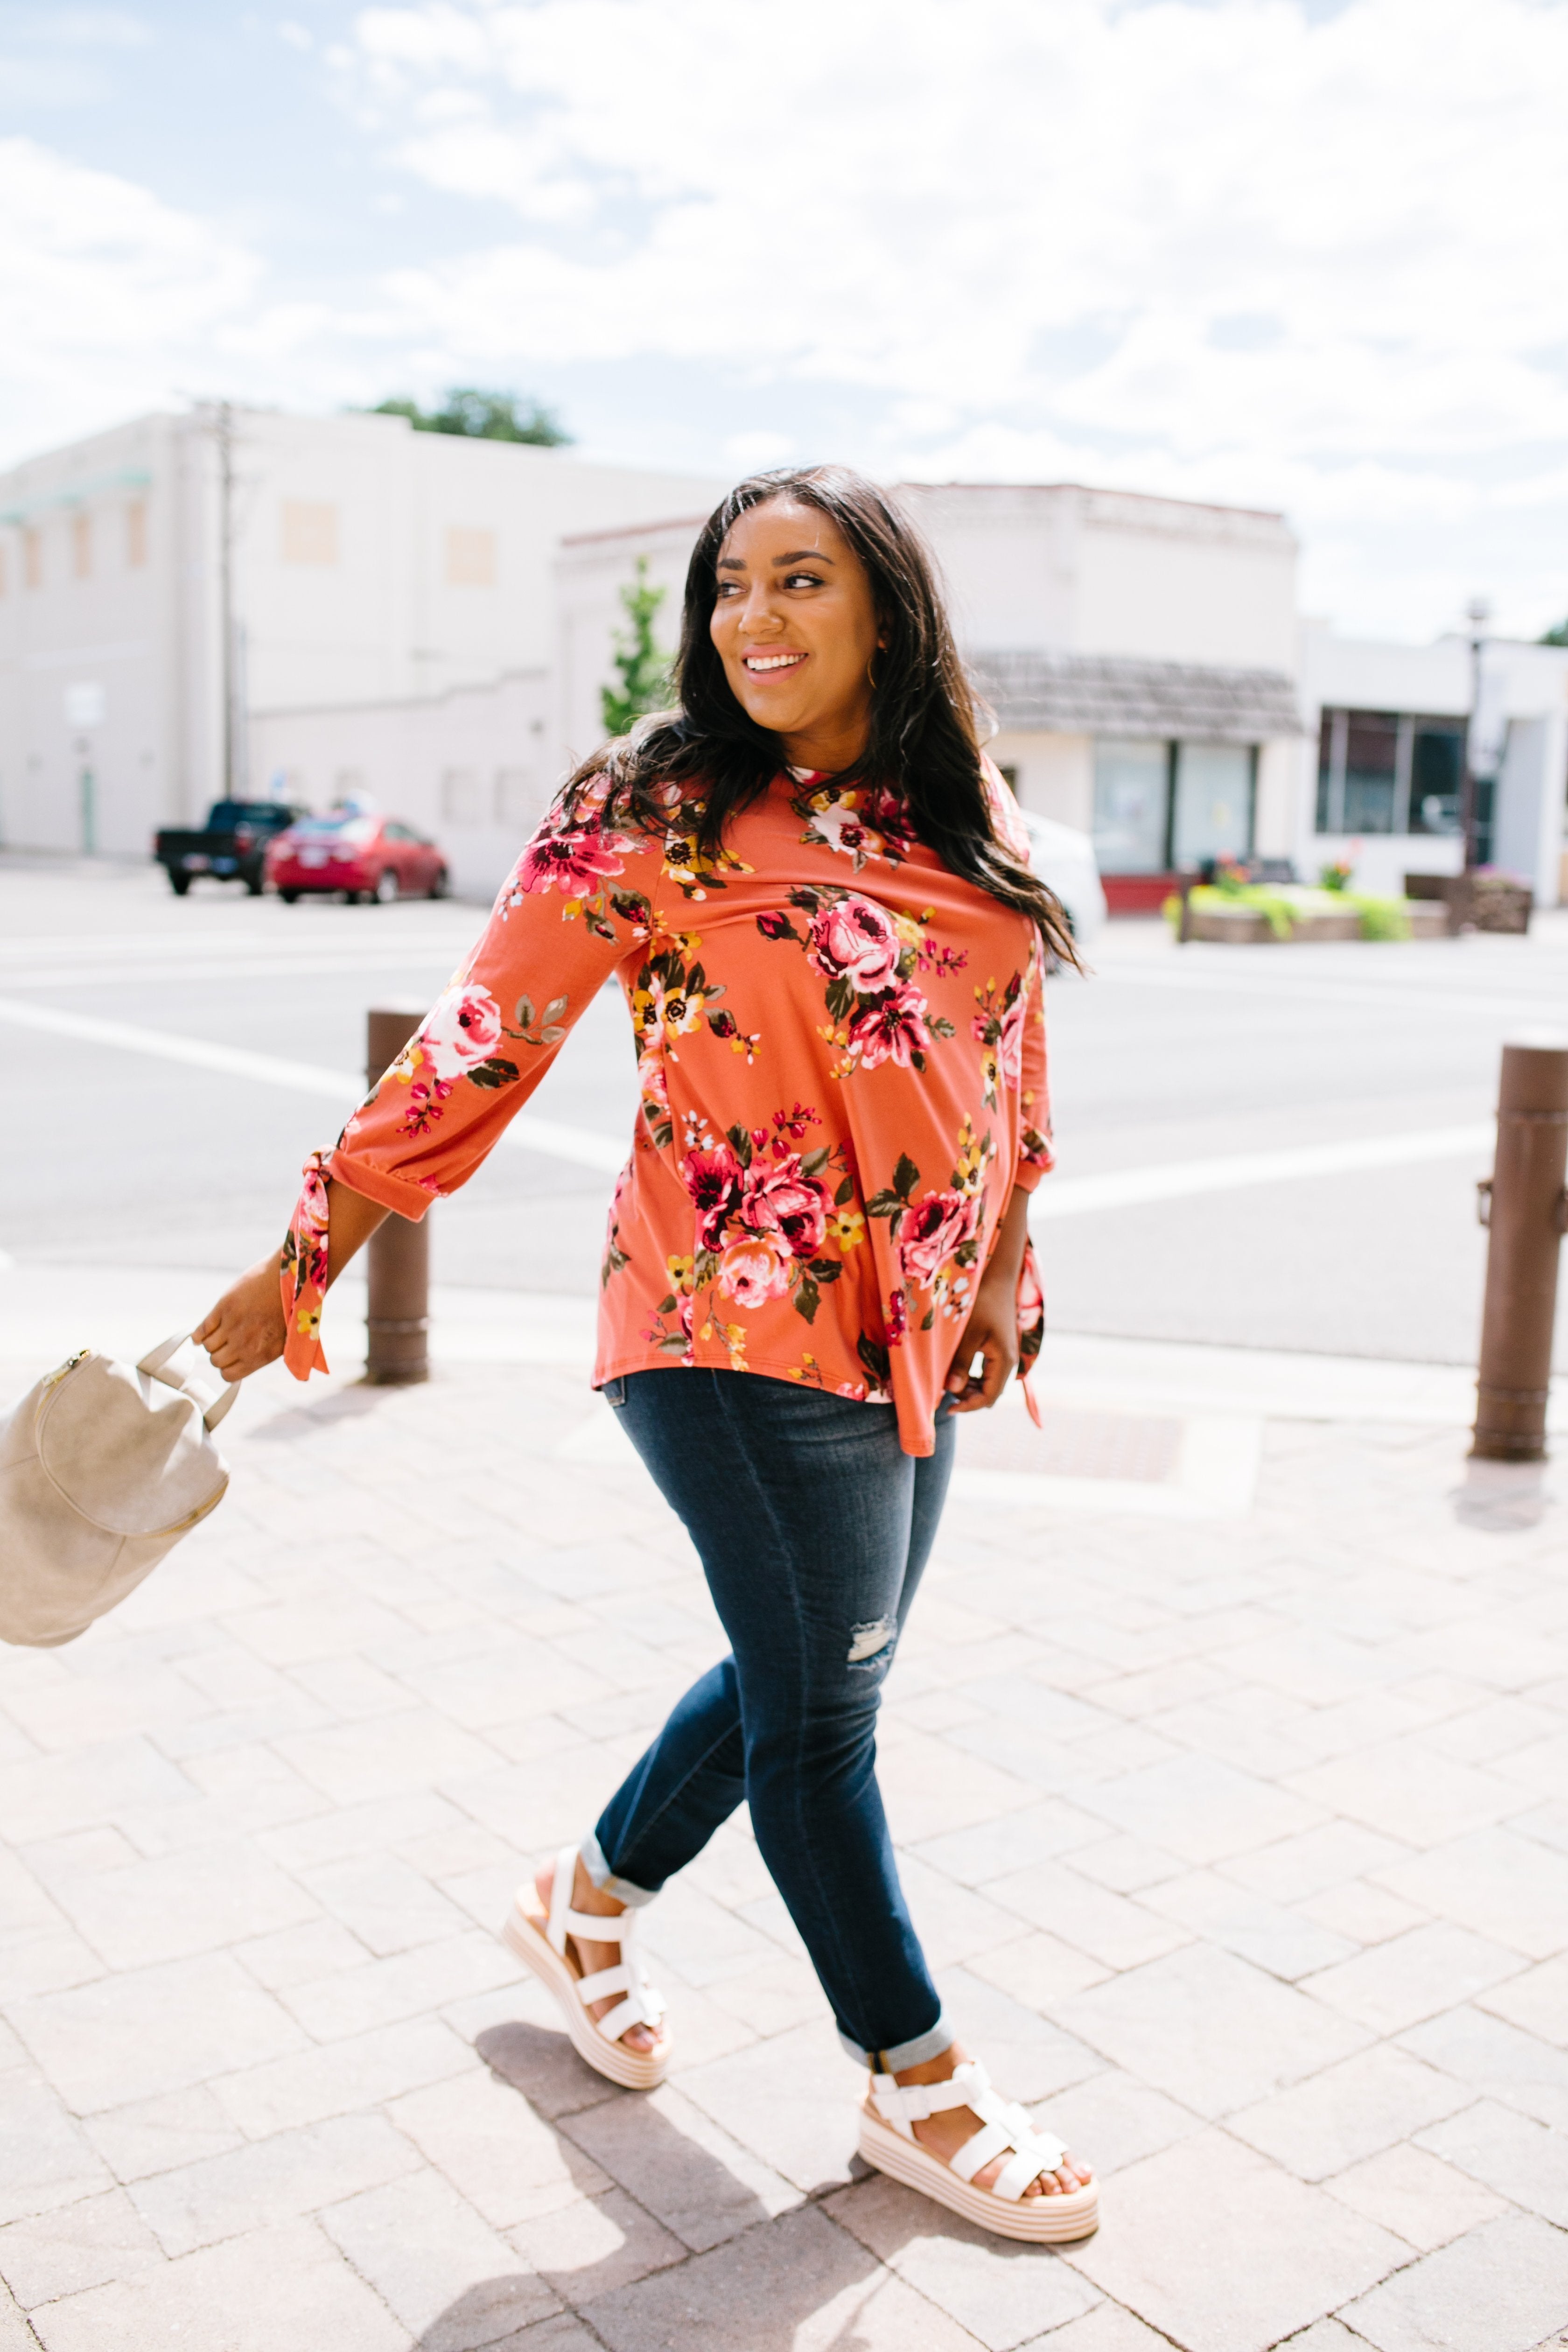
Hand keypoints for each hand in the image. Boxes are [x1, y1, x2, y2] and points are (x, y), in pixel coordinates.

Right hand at [194, 1254, 287, 1382]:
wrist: (290, 1278)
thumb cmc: (290, 1309)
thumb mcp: (284, 1340)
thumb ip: (265, 1354)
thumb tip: (247, 1363)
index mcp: (261, 1355)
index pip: (229, 1375)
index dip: (227, 1368)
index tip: (230, 1360)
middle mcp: (244, 1344)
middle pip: (216, 1361)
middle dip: (219, 1354)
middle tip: (225, 1344)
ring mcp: (232, 1326)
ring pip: (208, 1346)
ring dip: (211, 1341)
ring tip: (219, 1334)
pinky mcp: (223, 1308)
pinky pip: (202, 1329)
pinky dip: (199, 1333)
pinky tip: (202, 1332)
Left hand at [943, 1267, 1019, 1412]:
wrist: (997, 1280)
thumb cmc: (981, 1303)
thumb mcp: (967, 1334)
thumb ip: (960, 1363)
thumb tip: (951, 1391)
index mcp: (1004, 1361)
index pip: (988, 1397)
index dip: (968, 1406)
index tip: (946, 1408)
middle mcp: (1009, 1362)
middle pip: (990, 1393)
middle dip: (968, 1398)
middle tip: (944, 1394)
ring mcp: (1006, 1355)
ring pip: (988, 1384)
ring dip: (969, 1388)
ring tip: (948, 1383)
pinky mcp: (1000, 1349)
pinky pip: (988, 1372)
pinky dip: (973, 1377)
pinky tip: (958, 1372)